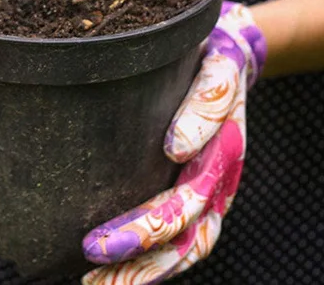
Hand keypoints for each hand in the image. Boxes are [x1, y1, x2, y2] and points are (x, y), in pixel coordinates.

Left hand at [81, 3, 266, 283]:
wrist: (230, 60)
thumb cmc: (215, 63)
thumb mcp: (219, 68)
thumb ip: (207, 101)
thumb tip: (175, 148)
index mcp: (226, 150)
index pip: (197, 189)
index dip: (167, 200)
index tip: (121, 216)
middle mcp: (220, 180)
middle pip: (186, 228)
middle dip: (141, 242)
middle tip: (92, 248)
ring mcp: (209, 196)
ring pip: (184, 249)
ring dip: (143, 271)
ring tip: (96, 283)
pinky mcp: (193, 200)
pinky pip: (175, 245)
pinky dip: (146, 265)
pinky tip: (110, 273)